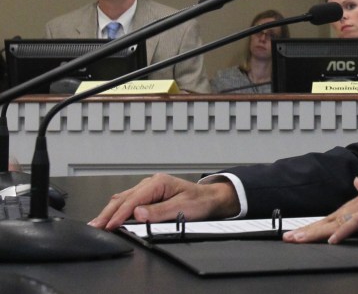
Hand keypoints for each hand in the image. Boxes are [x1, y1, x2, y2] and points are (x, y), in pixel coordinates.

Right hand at [88, 173, 238, 230]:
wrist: (210, 199)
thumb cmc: (199, 201)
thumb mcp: (182, 207)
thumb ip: (159, 211)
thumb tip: (138, 214)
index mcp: (158, 183)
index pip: (133, 200)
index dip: (120, 214)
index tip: (110, 226)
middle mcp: (151, 183)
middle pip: (124, 198)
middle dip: (108, 213)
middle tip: (95, 226)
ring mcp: (149, 188)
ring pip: (123, 199)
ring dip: (110, 211)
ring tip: (97, 223)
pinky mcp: (148, 195)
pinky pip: (129, 201)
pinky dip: (117, 209)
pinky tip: (110, 216)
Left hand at [283, 172, 357, 243]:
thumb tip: (357, 181)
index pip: (334, 215)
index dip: (315, 224)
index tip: (298, 232)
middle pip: (330, 219)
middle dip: (308, 230)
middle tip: (288, 238)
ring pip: (338, 221)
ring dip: (318, 232)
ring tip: (300, 240)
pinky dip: (344, 231)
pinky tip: (333, 239)